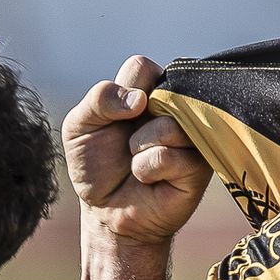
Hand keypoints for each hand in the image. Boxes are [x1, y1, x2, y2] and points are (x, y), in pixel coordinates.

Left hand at [64, 55, 210, 243]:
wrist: (107, 212)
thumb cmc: (96, 166)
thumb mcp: (79, 127)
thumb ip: (99, 99)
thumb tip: (138, 99)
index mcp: (146, 92)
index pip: (142, 67)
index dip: (125, 91)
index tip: (117, 116)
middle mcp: (173, 108)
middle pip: (164, 92)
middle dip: (133, 122)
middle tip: (126, 142)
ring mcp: (191, 135)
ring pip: (170, 125)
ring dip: (140, 147)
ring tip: (136, 162)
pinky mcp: (200, 165)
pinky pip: (172, 156)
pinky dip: (148, 168)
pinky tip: (148, 179)